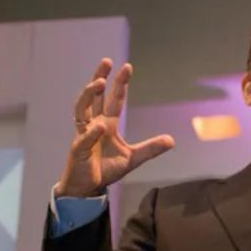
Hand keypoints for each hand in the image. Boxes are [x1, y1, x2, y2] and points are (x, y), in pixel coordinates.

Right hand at [56, 58, 174, 197]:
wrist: (88, 188)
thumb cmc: (106, 169)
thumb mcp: (133, 158)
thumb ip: (150, 148)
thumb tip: (172, 140)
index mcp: (107, 123)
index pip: (115, 99)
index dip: (120, 84)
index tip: (127, 67)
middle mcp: (93, 124)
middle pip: (94, 96)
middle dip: (99, 77)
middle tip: (107, 61)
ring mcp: (83, 135)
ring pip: (81, 109)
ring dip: (88, 95)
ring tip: (98, 82)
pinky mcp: (78, 149)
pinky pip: (83, 138)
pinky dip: (91, 132)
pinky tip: (100, 126)